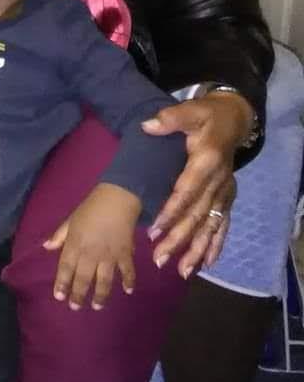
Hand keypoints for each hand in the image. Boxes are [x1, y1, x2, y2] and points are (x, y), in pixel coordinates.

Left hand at [44, 183, 139, 310]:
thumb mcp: (70, 219)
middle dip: (78, 295)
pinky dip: (129, 281)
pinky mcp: (125, 253)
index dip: (62, 284)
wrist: (117, 198)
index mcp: (75, 244)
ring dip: (100, 295)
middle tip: (75, 307)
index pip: (65, 268)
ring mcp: (109, 256)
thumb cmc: (90, 208)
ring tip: (97, 306)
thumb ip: (59, 235)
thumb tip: (46, 247)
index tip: (59, 297)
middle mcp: (90, 254)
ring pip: (104, 281)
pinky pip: (127, 271)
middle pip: (83, 279)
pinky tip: (128, 291)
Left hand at [142, 93, 251, 277]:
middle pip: (197, 215)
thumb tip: (148, 126)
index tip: (153, 231)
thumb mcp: (190, 111)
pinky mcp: (228, 198)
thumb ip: (170, 118)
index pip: (187, 191)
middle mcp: (219, 181)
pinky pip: (223, 225)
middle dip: (178, 239)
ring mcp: (225, 192)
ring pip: (210, 225)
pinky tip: (205, 264)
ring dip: (196, 249)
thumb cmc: (206, 116)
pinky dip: (215, 245)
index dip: (171, 212)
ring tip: (181, 270)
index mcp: (207, 161)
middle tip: (158, 259)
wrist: (233, 120)